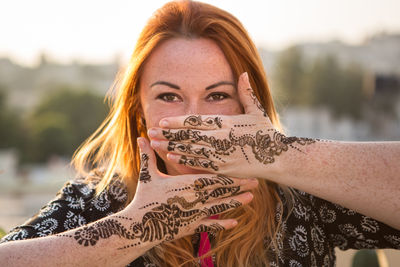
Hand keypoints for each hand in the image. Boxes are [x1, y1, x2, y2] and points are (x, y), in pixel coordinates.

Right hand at [118, 137, 256, 248]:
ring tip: (251, 198)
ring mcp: (195, 214)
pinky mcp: (191, 227)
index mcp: (187, 184)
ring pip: (220, 207)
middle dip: (239, 186)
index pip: (213, 177)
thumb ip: (149, 156)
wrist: (140, 226)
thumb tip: (142, 137)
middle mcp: (195, 198)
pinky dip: (222, 224)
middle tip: (256, 181)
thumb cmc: (144, 198)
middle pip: (221, 190)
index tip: (243, 169)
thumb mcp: (148, 175)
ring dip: (236, 202)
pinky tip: (234, 223)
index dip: (230, 174)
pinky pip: (210, 225)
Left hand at [148, 72, 315, 179]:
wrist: (279, 159)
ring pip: (191, 150)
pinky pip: (200, 164)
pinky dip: (185, 160)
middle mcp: (221, 138)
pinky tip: (172, 157)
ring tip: (155, 144)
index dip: (178, 121)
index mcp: (227, 123)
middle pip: (189, 136)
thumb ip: (246, 92)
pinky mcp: (224, 169)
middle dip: (168, 134)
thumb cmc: (266, 134)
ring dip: (172, 146)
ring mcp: (221, 155)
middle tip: (151, 132)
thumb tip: (243, 72)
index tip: (163, 121)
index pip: (197, 121)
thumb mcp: (256, 111)